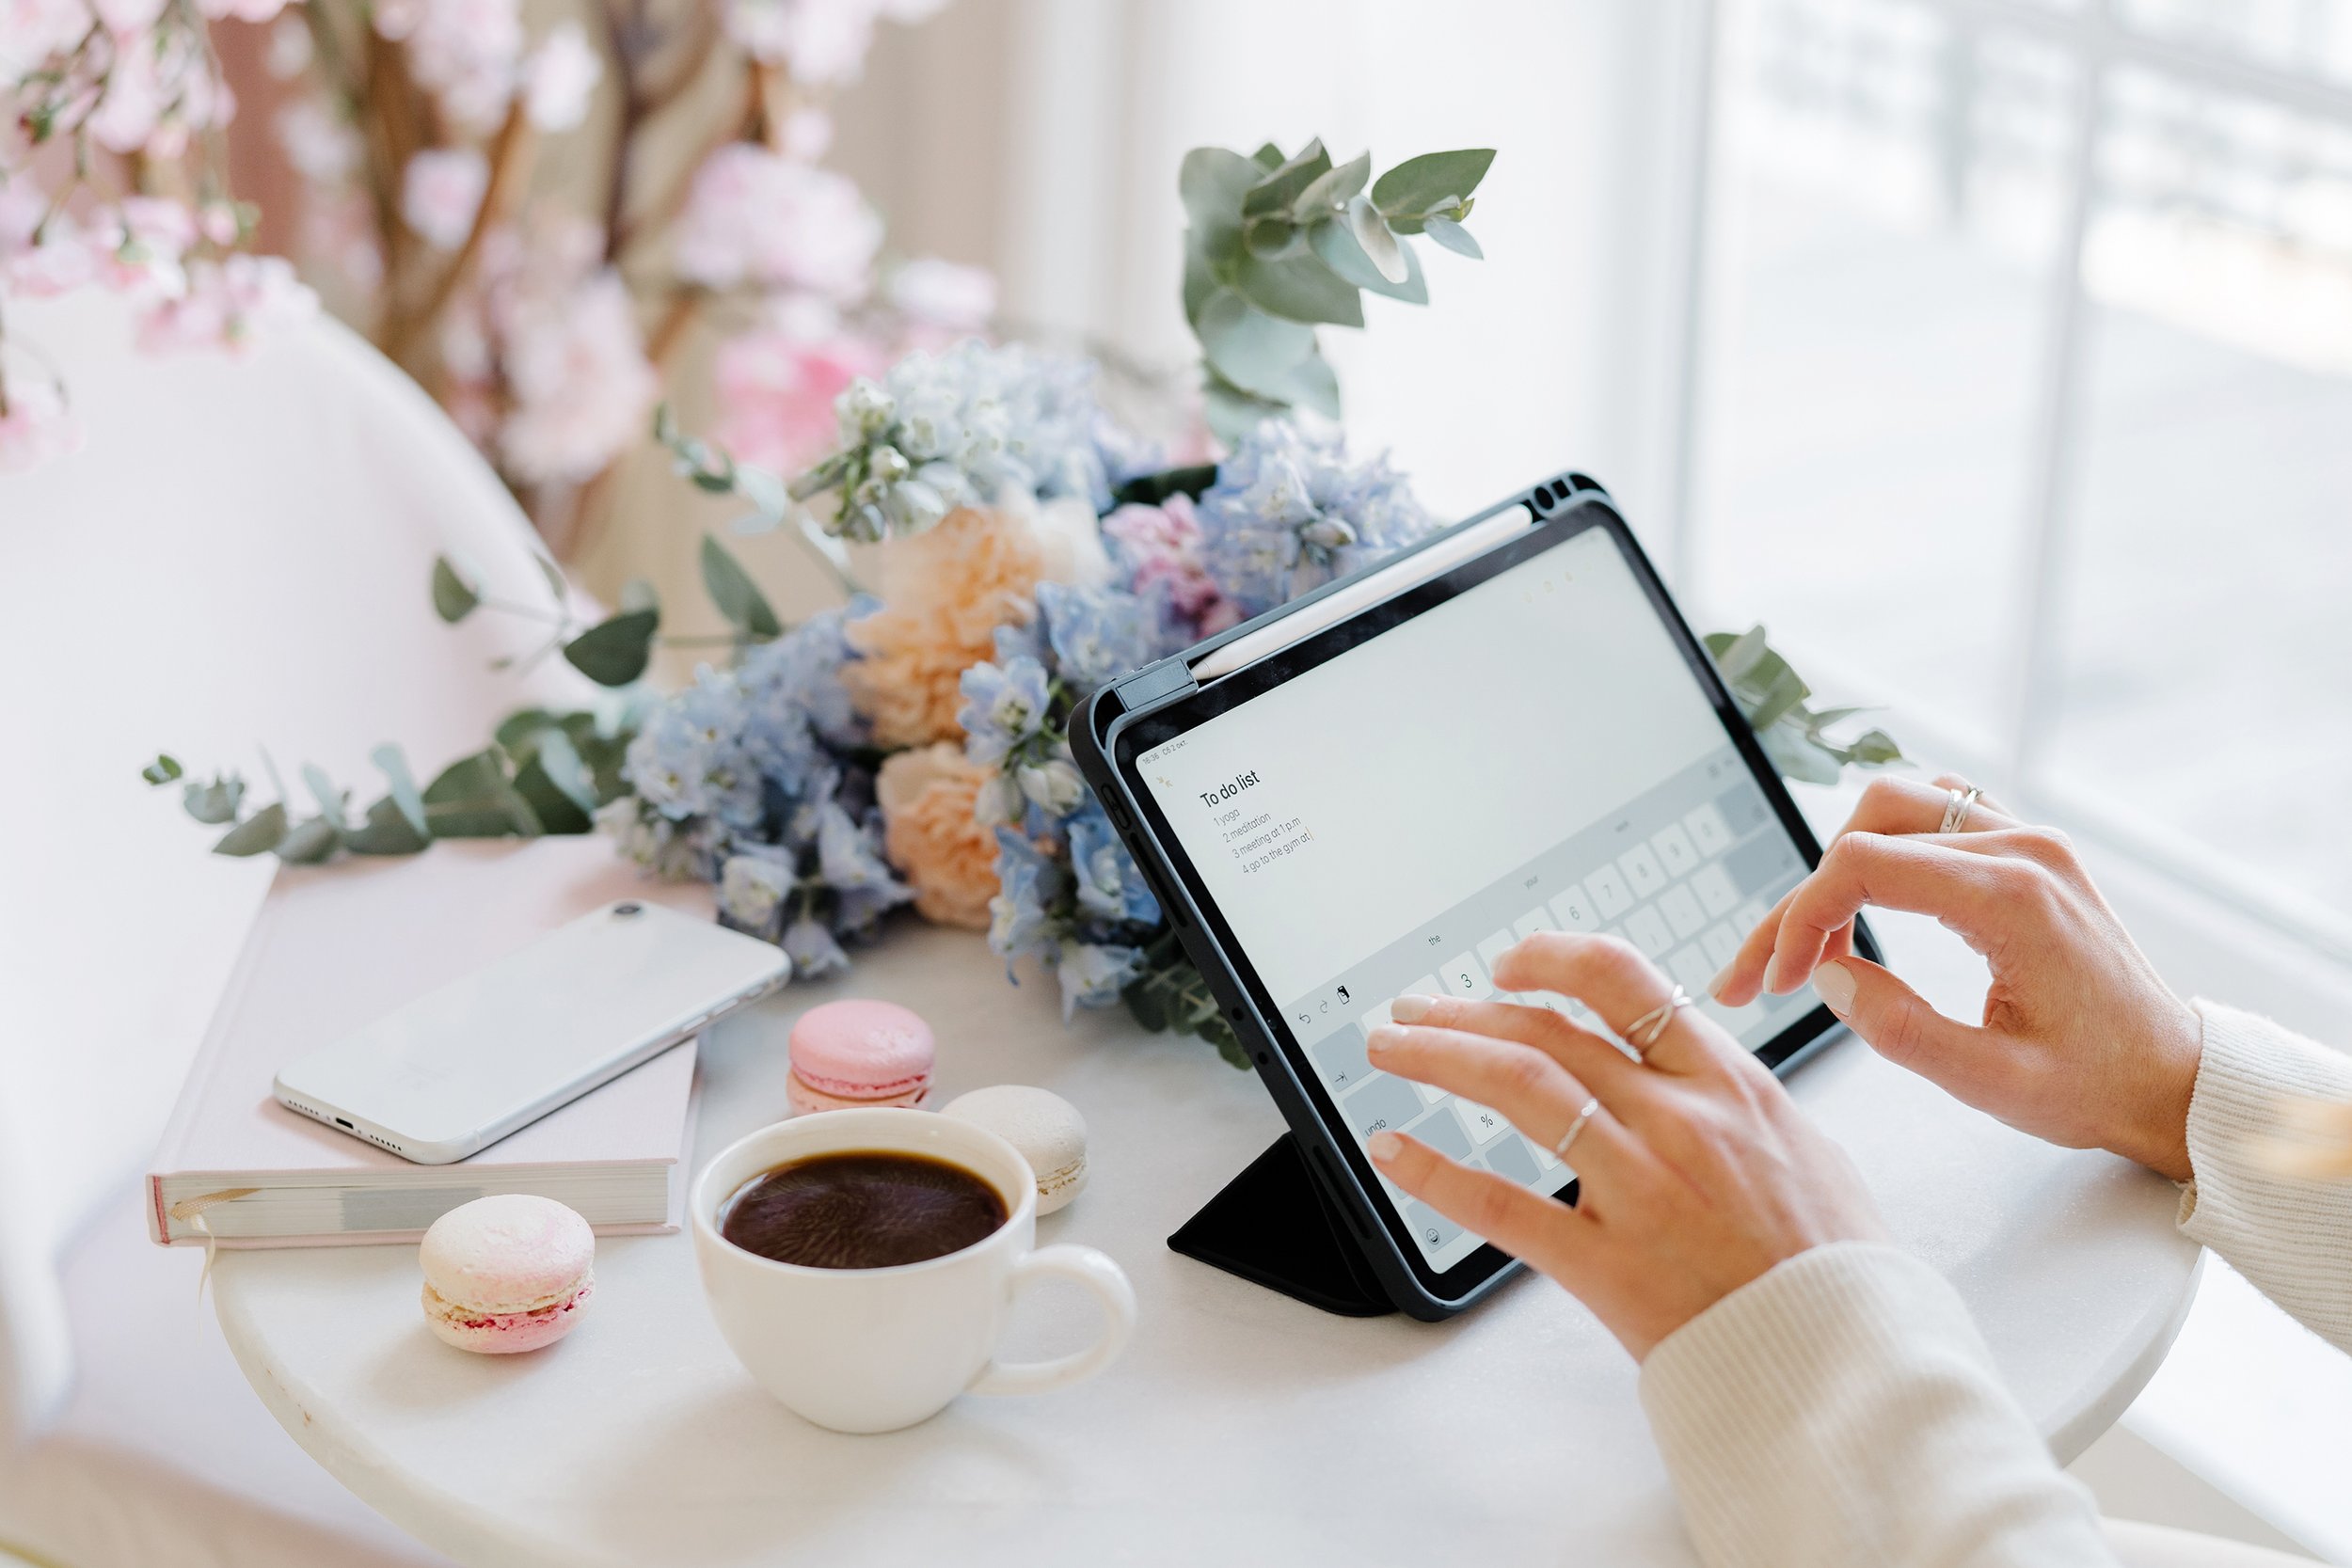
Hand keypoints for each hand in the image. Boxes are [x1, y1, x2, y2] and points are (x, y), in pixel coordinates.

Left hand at [1365, 934, 1885, 1359]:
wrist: (1852, 1366)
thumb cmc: (1834, 1268)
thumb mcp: (1807, 1151)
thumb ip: (1740, 1101)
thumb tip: (1699, 1063)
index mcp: (1729, 1085)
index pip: (1623, 981)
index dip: (1551, 959)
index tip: (1508, 964)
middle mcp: (1680, 1122)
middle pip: (1549, 1031)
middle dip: (1468, 1010)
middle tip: (1417, 1008)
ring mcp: (1642, 1189)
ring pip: (1520, 1089)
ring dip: (1441, 1058)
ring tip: (1392, 1049)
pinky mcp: (1609, 1264)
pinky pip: (1503, 1205)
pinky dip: (1437, 1172)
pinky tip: (1395, 1152)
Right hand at [1710, 775, 2202, 1181]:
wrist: (2172, 1076)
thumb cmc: (2096, 1084)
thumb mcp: (1992, 1084)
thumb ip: (1900, 1029)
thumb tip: (1827, 977)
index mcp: (2013, 898)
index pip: (1863, 864)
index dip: (1799, 918)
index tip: (1781, 980)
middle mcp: (2022, 848)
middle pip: (1865, 832)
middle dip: (1803, 901)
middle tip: (1775, 973)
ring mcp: (2028, 839)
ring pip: (1892, 806)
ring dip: (1839, 867)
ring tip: (1816, 941)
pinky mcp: (2027, 849)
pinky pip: (1934, 812)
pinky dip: (1885, 847)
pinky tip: (1865, 901)